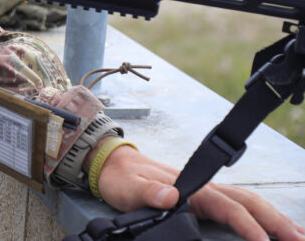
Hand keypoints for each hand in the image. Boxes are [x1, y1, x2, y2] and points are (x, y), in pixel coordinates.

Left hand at [97, 144, 304, 240]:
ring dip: (274, 218)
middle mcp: (204, 188)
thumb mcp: (128, 188)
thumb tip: (171, 195)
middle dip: (276, 221)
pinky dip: (260, 215)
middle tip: (299, 240)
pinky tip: (271, 227)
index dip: (248, 226)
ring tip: (298, 235)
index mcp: (192, 188)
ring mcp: (206, 192)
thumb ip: (148, 192)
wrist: (113, 164)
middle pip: (249, 203)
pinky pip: (238, 206)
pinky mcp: (203, 198)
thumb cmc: (121, 178)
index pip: (228, 208)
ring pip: (248, 203)